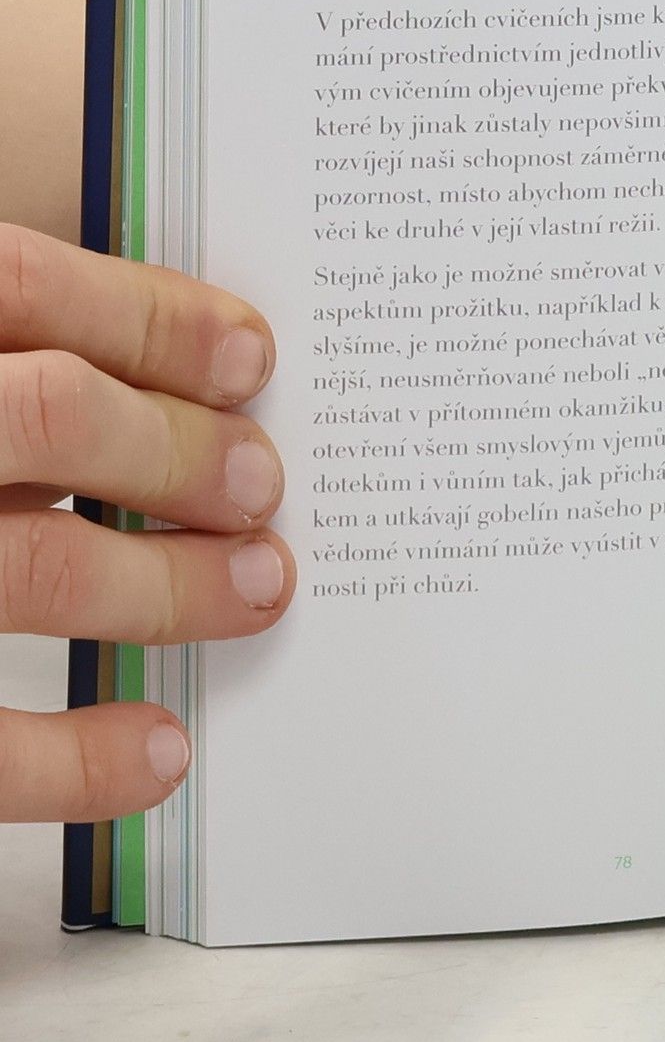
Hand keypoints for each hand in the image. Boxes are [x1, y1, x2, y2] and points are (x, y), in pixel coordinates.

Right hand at [0, 225, 293, 820]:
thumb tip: (155, 389)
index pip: (14, 282)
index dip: (147, 315)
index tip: (246, 357)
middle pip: (44, 415)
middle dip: (179, 452)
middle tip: (262, 485)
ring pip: (31, 562)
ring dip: (167, 584)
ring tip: (253, 590)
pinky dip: (77, 759)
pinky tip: (154, 750)